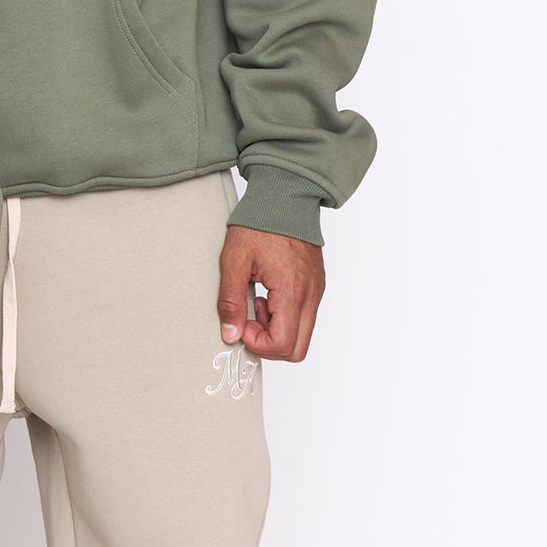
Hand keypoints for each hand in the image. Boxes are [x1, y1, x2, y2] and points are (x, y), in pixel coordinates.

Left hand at [216, 226, 323, 362]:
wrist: (285, 196)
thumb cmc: (260, 223)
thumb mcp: (234, 260)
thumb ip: (231, 301)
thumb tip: (230, 334)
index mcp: (292, 290)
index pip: (283, 344)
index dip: (258, 344)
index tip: (240, 325)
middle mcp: (310, 295)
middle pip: (297, 349)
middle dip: (269, 344)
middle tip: (248, 320)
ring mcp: (316, 291)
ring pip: (302, 335)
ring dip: (276, 330)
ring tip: (257, 302)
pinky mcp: (316, 286)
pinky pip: (303, 317)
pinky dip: (284, 317)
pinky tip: (267, 295)